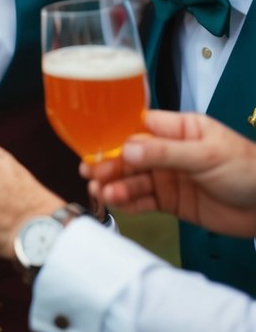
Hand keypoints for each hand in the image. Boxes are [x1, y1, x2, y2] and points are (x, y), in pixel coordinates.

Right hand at [85, 110, 255, 237]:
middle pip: (130, 156)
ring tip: (103, 192)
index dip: (117, 138)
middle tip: (92, 173)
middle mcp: (170, 152)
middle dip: (110, 165)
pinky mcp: (171, 202)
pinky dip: (128, 203)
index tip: (96, 147)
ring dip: (116, 185)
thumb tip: (127, 150)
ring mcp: (169, 177)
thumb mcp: (206, 155)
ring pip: (133, 180)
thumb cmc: (249, 171)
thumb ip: (165, 153)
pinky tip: (117, 202)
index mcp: (180, 130)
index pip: (140, 128)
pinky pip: (143, 201)